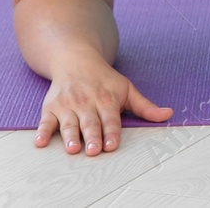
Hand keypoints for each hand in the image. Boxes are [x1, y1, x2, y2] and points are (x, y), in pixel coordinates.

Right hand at [35, 56, 173, 154]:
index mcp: (107, 100)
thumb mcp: (127, 89)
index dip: (111, 132)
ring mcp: (68, 106)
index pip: (110, 119)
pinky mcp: (51, 108)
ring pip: (69, 124)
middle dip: (92, 137)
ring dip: (70, 136)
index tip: (112, 145)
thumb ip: (145, 106)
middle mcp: (86, 103)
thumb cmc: (104, 80)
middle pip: (90, 123)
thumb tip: (168, 114)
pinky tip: (40, 142)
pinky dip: (42, 132)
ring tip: (72, 149)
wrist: (76, 59)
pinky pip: (45, 121)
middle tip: (94, 150)